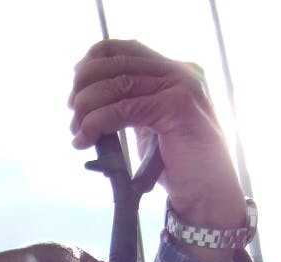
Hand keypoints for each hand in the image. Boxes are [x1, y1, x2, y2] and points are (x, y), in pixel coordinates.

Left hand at [69, 39, 246, 259]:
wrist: (207, 194)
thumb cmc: (179, 165)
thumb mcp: (152, 126)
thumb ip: (131, 106)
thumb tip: (87, 98)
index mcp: (176, 72)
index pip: (125, 49)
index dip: (92, 63)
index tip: (75, 88)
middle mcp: (181, 72)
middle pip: (116, 62)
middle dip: (84, 87)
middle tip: (73, 115)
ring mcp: (181, 87)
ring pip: (116, 85)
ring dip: (86, 109)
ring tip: (77, 133)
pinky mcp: (177, 107)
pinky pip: (122, 109)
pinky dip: (96, 123)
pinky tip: (85, 139)